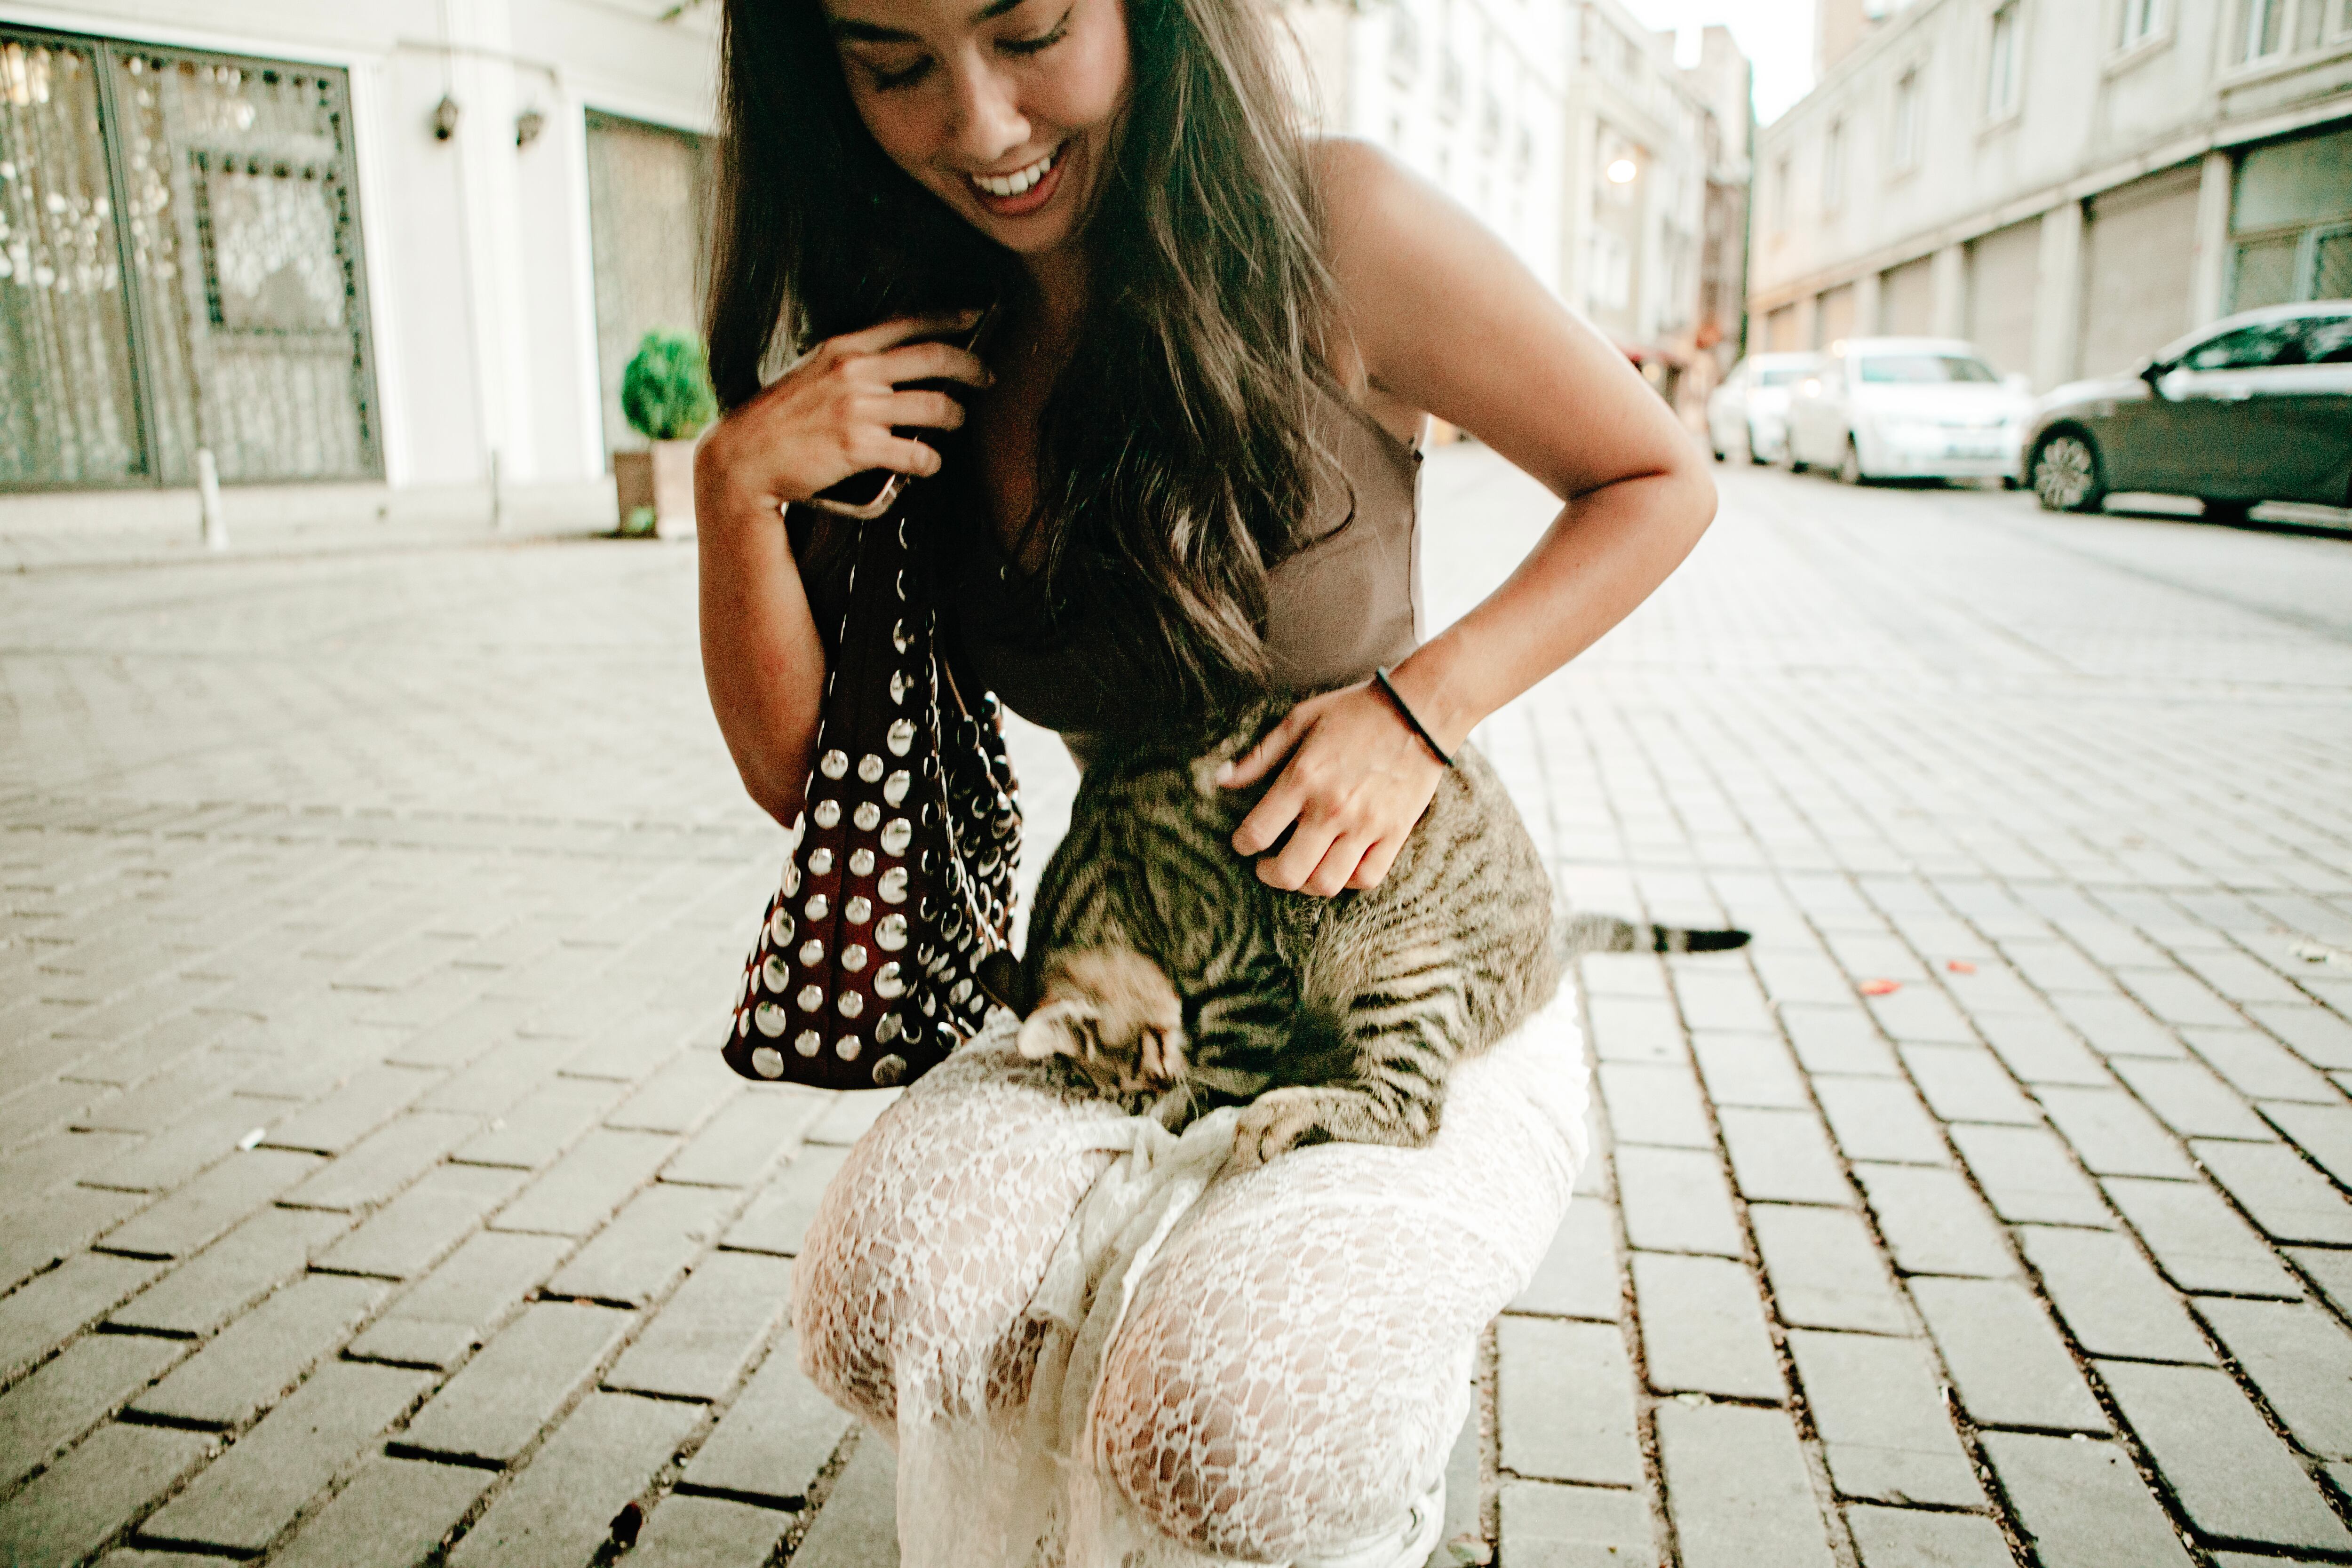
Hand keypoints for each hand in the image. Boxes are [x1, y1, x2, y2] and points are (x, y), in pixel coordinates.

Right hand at [695, 310, 991, 513]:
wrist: (743, 457)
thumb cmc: (776, 420)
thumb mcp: (809, 373)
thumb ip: (849, 365)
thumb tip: (889, 368)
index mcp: (843, 348)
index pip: (908, 322)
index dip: (949, 319)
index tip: (974, 318)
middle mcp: (855, 371)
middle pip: (934, 358)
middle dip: (972, 365)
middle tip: (987, 375)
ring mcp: (859, 408)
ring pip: (935, 406)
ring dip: (955, 416)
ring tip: (956, 420)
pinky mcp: (860, 446)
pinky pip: (917, 452)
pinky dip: (931, 460)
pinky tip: (929, 463)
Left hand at [1218, 683, 1445, 895]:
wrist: (1419, 710)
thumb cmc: (1356, 712)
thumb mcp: (1300, 720)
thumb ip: (1259, 755)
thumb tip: (1221, 779)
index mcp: (1302, 778)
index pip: (1256, 833)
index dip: (1242, 845)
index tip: (1244, 842)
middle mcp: (1332, 808)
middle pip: (1288, 872)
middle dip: (1269, 874)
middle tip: (1267, 865)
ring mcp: (1366, 825)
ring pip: (1326, 883)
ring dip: (1306, 884)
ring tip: (1301, 869)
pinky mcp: (1395, 833)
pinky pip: (1366, 878)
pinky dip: (1347, 881)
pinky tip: (1338, 865)